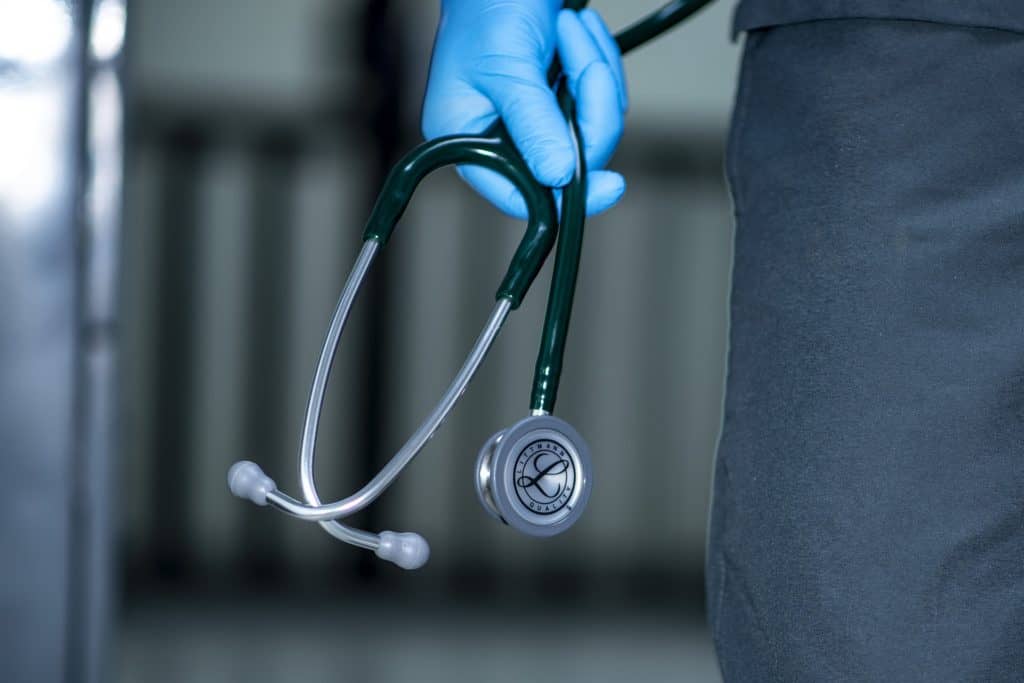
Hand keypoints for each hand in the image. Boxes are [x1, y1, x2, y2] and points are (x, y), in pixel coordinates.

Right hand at [422, 1, 627, 217]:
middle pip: (569, 161)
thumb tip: (558, 175)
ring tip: (570, 28)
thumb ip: (534, 123)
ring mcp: (534, 119)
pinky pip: (600, 101)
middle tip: (584, 62)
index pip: (518, 195)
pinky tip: (575, 30)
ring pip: (592, 128)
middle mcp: (501, 138)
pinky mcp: (560, 98)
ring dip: (594, 73)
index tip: (609, 186)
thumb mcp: (508, 66)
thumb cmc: (488, 5)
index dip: (563, 198)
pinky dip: (597, 63)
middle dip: (590, 107)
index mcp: (469, 140)